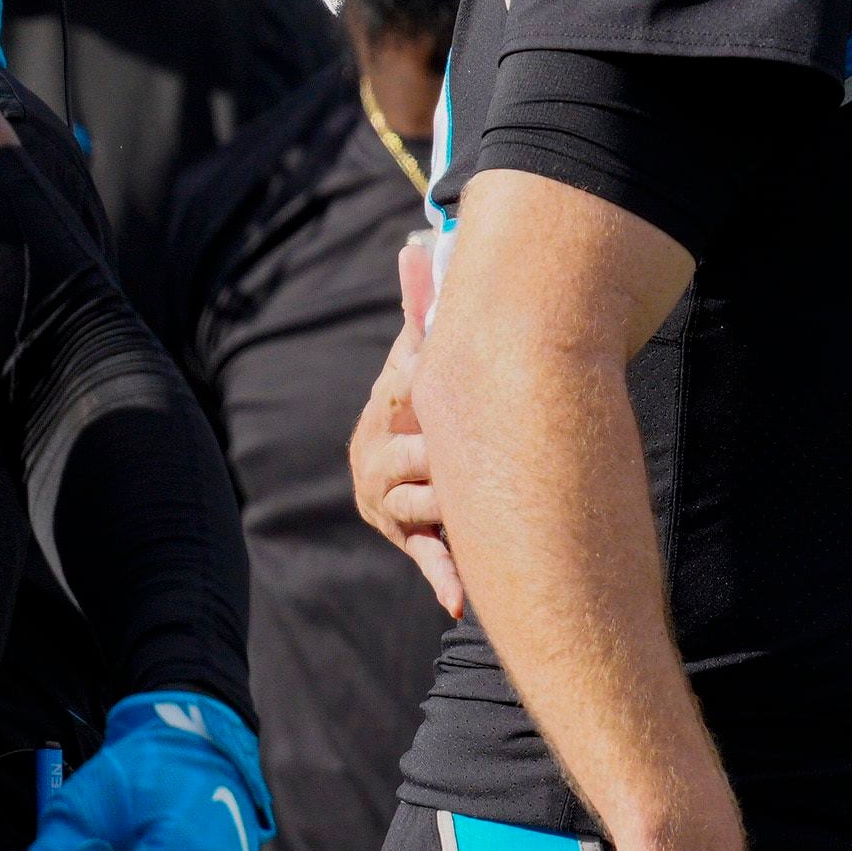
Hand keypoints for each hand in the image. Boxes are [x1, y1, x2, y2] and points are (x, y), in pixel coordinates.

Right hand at [352, 238, 460, 616]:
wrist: (407, 463)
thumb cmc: (428, 397)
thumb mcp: (421, 357)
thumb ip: (422, 307)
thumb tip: (416, 247)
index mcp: (386, 410)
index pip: (408, 395)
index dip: (428, 391)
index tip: (436, 385)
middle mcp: (377, 458)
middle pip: (423, 456)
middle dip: (450, 459)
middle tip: (463, 454)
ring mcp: (390, 503)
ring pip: (429, 505)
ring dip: (457, 510)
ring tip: (474, 502)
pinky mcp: (408, 538)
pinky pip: (428, 559)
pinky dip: (444, 580)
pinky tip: (459, 603)